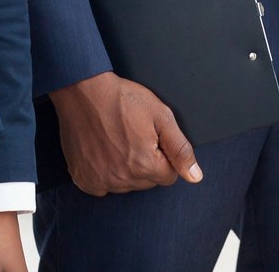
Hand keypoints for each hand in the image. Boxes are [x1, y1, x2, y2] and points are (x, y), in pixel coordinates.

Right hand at [48, 72, 201, 195]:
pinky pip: (102, 187)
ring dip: (125, 169)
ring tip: (118, 141)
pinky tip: (103, 152)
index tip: (152, 138)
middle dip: (146, 164)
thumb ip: (180, 149)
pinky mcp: (83, 179)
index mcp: (145, 165)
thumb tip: (195, 177)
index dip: (164, 156)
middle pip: (147, 182)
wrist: (84, 92)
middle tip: (134, 137)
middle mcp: (122, 179)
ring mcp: (100, 181)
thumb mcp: (161, 117)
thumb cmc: (123, 100)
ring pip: (126, 185)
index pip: (169, 176)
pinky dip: (104, 173)